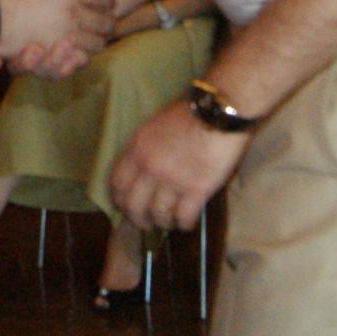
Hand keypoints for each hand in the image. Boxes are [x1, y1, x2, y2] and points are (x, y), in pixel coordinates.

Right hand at [0, 0, 113, 76]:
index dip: (107, 0)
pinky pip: (78, 62)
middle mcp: (73, 15)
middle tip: (106, 21)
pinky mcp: (56, 58)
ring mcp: (66, 38)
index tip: (107, 3)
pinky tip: (76, 54)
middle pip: (106, 23)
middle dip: (107, 22)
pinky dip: (79, 59)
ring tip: (91, 37)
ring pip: (96, 44)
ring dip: (96, 41)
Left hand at [110, 101, 250, 232]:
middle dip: (138, 219)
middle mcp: (150, 168)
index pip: (117, 183)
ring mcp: (173, 180)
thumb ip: (145, 148)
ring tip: (169, 222)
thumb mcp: (155, 125)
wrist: (219, 112)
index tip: (124, 206)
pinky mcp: (197, 190)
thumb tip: (142, 168)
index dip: (118, 200)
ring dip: (163, 223)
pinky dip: (184, 224)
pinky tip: (186, 222)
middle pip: (133, 206)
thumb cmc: (190, 113)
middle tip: (146, 223)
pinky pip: (184, 217)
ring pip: (159, 215)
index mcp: (137, 149)